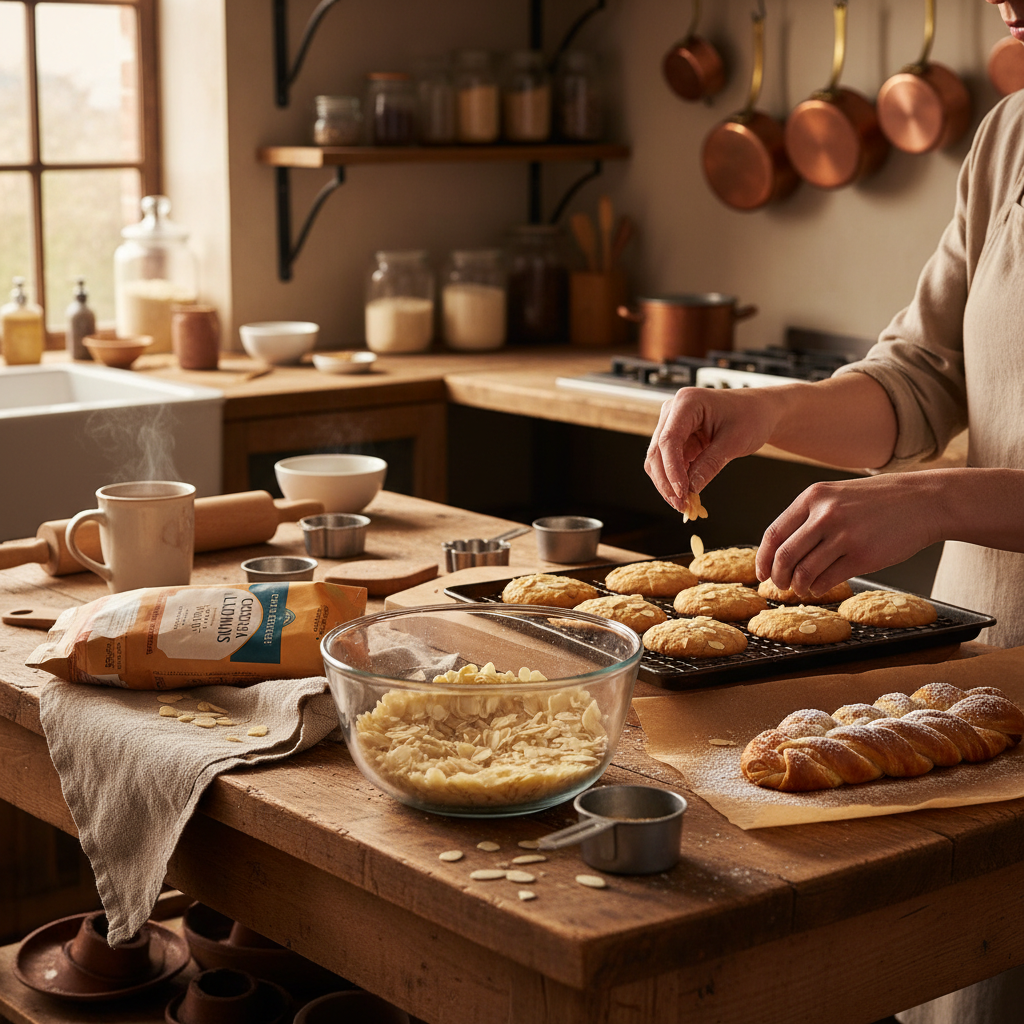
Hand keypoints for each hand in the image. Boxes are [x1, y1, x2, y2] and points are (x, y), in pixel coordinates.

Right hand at [645, 387, 777, 513]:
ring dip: (668, 484)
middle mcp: (673, 411)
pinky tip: (686, 495)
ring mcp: (672, 425)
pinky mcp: (676, 439)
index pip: (669, 440)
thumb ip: (710, 464)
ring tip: (684, 504)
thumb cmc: (751, 417)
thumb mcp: (735, 441)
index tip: (681, 492)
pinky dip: (675, 480)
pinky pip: (668, 463)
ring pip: (658, 461)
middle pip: (657, 452)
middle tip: (682, 505)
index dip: (671, 469)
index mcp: (687, 402)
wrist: (758, 411)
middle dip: (667, 482)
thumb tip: (690, 489)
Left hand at [756, 474, 944, 596]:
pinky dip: (818, 588)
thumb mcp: (837, 496)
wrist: (924, 501)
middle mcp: (825, 515)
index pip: (773, 534)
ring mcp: (844, 536)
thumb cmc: (878, 502)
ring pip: (803, 572)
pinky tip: (820, 587)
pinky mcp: (863, 556)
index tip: (761, 573)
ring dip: (798, 587)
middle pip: (784, 556)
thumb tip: (780, 551)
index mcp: (813, 497)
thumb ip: (809, 518)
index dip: (763, 559)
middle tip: (780, 586)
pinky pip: (827, 580)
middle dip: (777, 577)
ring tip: (802, 588)